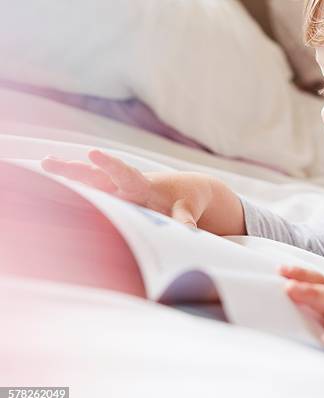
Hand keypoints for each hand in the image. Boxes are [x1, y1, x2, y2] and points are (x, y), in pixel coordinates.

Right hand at [41, 150, 212, 228]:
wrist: (187, 188)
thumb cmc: (187, 198)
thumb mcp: (189, 207)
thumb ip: (185, 217)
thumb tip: (186, 229)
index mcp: (145, 185)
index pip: (126, 174)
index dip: (110, 166)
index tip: (94, 154)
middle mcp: (128, 184)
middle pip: (99, 176)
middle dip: (76, 170)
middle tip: (50, 163)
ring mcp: (119, 190)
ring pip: (91, 181)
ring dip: (70, 174)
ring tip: (45, 164)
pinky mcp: (116, 196)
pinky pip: (93, 191)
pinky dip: (75, 187)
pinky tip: (52, 179)